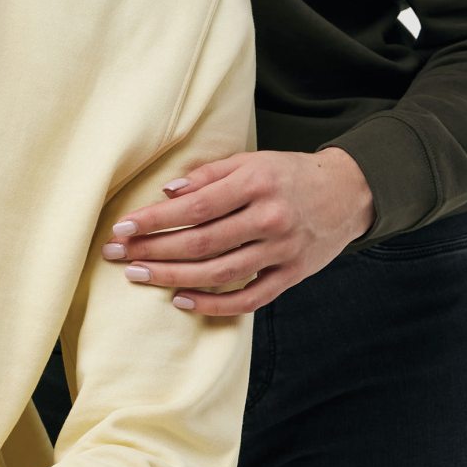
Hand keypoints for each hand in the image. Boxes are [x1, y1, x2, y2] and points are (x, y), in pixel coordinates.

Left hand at [103, 148, 375, 314]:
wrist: (349, 192)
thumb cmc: (290, 174)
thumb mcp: (252, 161)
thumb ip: (209, 175)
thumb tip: (167, 192)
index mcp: (256, 183)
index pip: (194, 207)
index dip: (155, 220)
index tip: (123, 228)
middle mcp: (270, 217)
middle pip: (201, 242)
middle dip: (153, 251)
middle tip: (118, 255)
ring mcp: (282, 250)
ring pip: (219, 272)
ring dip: (173, 277)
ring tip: (139, 276)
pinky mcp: (292, 275)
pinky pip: (249, 298)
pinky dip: (214, 304)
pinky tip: (182, 301)